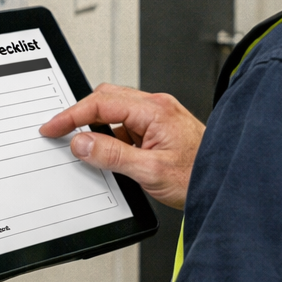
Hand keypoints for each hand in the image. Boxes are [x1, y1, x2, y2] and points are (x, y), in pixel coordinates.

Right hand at [39, 84, 203, 208]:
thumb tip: (81, 143)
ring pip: (115, 112)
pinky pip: (127, 125)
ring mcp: (159, 116)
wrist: (228, 183)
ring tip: (88, 151)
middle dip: (81, 115)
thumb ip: (112, 155)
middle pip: (106, 99)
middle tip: (61, 133)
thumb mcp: (149, 171)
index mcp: (154, 110)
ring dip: (98, 128)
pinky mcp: (160, 128)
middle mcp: (157, 107)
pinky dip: (112, 137)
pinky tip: (111, 155)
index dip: (71, 115)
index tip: (52, 127)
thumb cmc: (200, 175)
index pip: (101, 103)